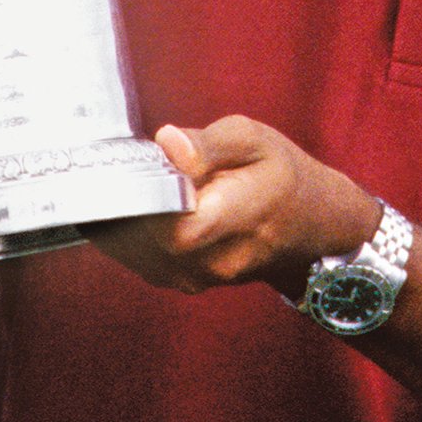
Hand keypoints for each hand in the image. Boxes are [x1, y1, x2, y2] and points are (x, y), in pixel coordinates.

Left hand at [91, 118, 381, 297]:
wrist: (308, 224)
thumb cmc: (280, 176)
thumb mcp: (253, 141)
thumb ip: (208, 144)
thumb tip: (168, 143)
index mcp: (233, 221)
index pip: (169, 225)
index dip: (137, 197)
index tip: (121, 166)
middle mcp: (211, 262)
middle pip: (140, 237)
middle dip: (120, 200)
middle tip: (113, 166)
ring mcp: (193, 279)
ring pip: (130, 250)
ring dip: (117, 216)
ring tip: (121, 181)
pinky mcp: (179, 281)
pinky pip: (135, 257)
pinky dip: (124, 230)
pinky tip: (129, 203)